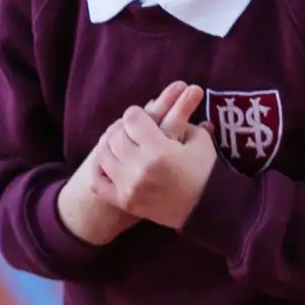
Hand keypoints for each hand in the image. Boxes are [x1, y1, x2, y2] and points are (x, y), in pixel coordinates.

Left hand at [55, 83, 216, 244]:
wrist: (206, 211)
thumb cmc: (205, 173)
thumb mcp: (200, 142)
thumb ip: (184, 118)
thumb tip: (181, 94)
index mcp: (159, 151)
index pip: (132, 118)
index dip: (137, 114)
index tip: (142, 118)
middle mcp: (140, 168)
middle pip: (115, 135)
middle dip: (123, 128)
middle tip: (131, 130)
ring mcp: (129, 187)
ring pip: (103, 155)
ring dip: (110, 145)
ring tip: (121, 143)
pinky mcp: (124, 202)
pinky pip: (98, 182)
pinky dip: (100, 169)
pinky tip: (110, 162)